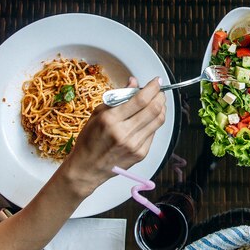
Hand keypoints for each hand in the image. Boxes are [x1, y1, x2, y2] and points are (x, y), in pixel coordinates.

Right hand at [59, 77, 166, 196]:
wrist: (87, 168)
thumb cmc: (89, 140)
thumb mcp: (97, 114)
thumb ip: (117, 97)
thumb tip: (134, 82)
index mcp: (111, 120)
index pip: (140, 100)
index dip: (152, 88)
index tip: (157, 81)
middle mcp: (124, 133)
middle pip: (153, 109)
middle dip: (160, 96)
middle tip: (159, 90)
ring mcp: (134, 145)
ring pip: (158, 121)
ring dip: (161, 108)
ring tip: (158, 102)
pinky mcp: (140, 154)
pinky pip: (154, 133)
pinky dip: (154, 122)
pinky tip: (150, 118)